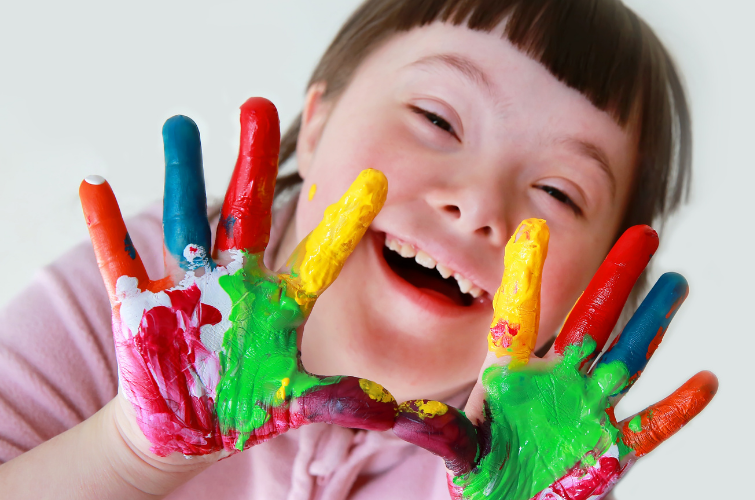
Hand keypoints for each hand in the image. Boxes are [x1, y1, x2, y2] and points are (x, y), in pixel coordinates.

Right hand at [79, 97, 396, 458]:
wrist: (188, 423)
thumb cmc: (246, 403)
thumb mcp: (295, 400)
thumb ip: (340, 399)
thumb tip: (396, 409)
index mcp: (281, 302)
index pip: (320, 256)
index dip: (345, 223)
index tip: (375, 180)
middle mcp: (238, 280)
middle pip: (248, 213)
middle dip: (252, 163)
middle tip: (257, 106)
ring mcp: (189, 286)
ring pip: (185, 219)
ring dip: (180, 173)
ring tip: (180, 122)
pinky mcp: (141, 304)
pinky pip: (122, 260)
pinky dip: (107, 227)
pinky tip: (95, 187)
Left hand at [392, 220, 717, 498]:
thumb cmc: (482, 474)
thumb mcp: (459, 448)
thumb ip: (436, 429)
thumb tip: (391, 411)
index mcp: (514, 374)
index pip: (521, 316)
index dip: (527, 276)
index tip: (533, 230)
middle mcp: (558, 380)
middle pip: (593, 319)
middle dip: (617, 277)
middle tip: (643, 233)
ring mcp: (589, 409)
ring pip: (629, 357)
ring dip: (654, 323)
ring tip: (678, 283)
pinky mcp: (612, 447)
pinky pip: (651, 426)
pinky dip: (678, 407)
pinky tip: (706, 381)